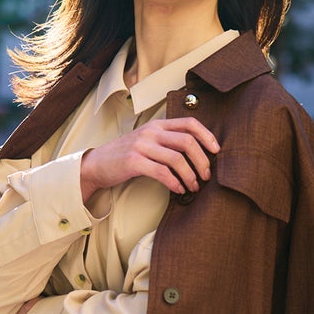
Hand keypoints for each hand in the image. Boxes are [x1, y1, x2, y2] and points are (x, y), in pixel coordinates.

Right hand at [80, 117, 219, 201]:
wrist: (97, 164)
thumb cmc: (125, 156)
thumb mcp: (148, 142)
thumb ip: (168, 142)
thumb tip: (197, 153)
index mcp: (157, 125)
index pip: (190, 123)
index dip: (207, 136)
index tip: (216, 151)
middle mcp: (151, 132)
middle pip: (188, 142)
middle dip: (202, 161)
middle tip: (206, 176)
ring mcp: (141, 145)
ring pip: (177, 158)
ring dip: (190, 175)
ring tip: (193, 186)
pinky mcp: (134, 161)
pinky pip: (162, 172)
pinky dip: (175, 182)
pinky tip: (179, 189)